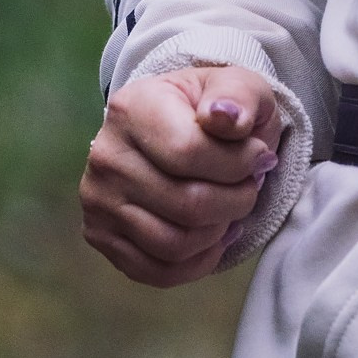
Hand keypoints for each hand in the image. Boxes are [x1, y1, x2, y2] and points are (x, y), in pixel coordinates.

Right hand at [80, 65, 281, 288]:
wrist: (180, 127)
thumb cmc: (215, 109)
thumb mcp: (239, 86)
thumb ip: (239, 96)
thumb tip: (224, 117)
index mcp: (133, 109)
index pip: (190, 153)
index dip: (240, 163)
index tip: (260, 156)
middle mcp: (106, 156)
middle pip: (187, 205)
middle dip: (237, 201)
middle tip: (250, 185)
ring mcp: (98, 201)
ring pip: (174, 244)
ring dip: (219, 232)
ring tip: (231, 207)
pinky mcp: (101, 236)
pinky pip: (156, 272)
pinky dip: (198, 262)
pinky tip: (215, 236)